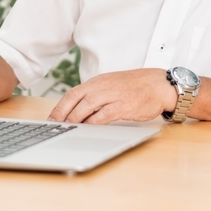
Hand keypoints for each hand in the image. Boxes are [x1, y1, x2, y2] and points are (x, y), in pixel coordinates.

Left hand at [48, 69, 175, 123]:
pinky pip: (104, 114)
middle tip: (54, 126)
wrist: (159, 85)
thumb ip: (96, 95)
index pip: (73, 92)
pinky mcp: (124, 105)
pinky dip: (93, 122)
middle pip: (76, 98)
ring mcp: (114, 95)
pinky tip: (87, 129)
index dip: (60, 106)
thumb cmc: (136, 87)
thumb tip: (78, 110)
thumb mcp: (112, 85)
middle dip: (62, 113)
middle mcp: (103, 86)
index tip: (51, 118)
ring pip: (87, 105)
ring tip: (66, 128)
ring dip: (75, 118)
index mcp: (99, 81)